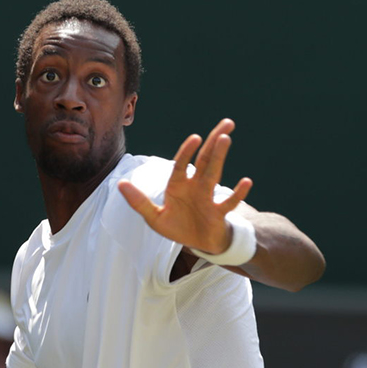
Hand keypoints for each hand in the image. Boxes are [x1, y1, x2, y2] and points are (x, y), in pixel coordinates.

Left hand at [118, 118, 252, 254]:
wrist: (199, 244)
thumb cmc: (178, 227)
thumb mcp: (155, 218)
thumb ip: (139, 202)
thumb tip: (120, 184)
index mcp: (179, 186)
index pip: (181, 165)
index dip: (186, 152)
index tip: (195, 138)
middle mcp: (196, 187)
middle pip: (204, 161)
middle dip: (213, 142)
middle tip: (226, 123)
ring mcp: (209, 199)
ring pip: (215, 174)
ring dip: (219, 157)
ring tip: (226, 138)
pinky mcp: (219, 214)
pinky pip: (229, 202)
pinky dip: (237, 194)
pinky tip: (246, 182)